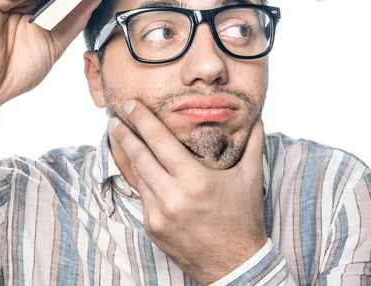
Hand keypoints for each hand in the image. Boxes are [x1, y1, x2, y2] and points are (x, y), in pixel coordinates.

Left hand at [108, 100, 267, 284]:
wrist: (235, 265)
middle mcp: (172, 197)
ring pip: (139, 177)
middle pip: (139, 157)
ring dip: (129, 156)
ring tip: (122, 138)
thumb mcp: (251, 179)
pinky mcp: (152, 228)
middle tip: (113, 118)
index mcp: (195, 181)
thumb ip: (253, 145)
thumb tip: (257, 119)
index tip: (130, 105)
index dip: (142, 120)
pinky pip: (143, 196)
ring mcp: (159, 215)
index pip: (160, 141)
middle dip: (124, 134)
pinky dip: (142, 180)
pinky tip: (140, 168)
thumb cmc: (243, 219)